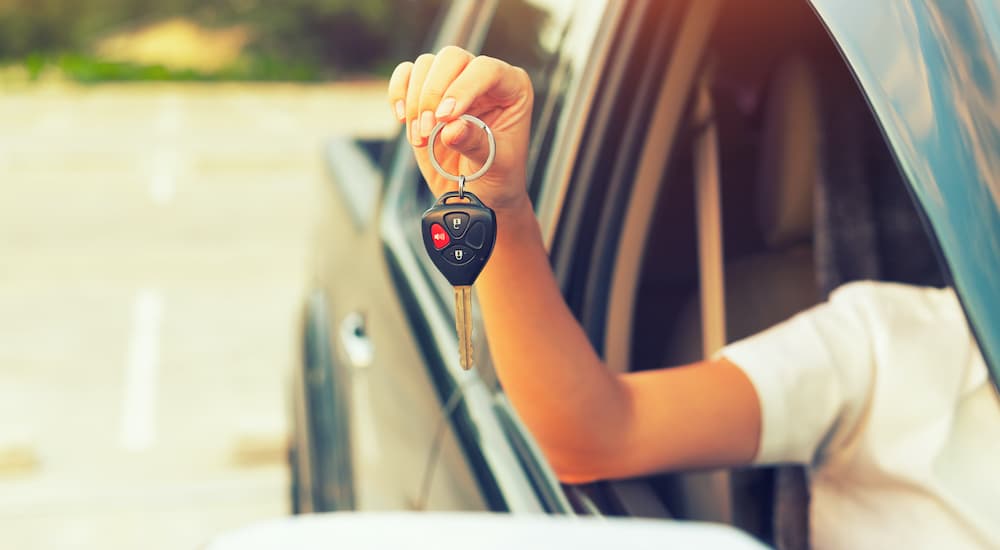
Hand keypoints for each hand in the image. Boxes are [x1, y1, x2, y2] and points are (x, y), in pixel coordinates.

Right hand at [387, 46, 533, 211]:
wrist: (478, 194)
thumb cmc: (498, 177)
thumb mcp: (496, 166)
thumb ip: (476, 143)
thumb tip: (451, 128)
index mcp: (512, 88)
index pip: (486, 69)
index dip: (463, 88)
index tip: (446, 118)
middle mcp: (483, 78)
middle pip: (452, 58)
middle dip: (434, 93)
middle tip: (429, 130)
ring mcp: (454, 83)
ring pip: (426, 65)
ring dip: (416, 102)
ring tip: (420, 138)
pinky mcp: (427, 94)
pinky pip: (406, 74)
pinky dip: (398, 93)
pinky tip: (403, 120)